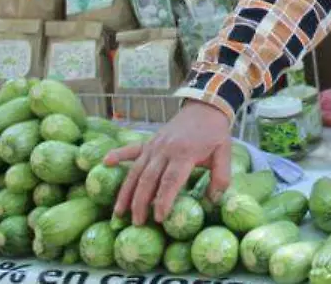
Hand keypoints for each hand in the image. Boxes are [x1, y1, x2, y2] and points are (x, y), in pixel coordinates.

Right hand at [105, 99, 231, 224]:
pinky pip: (131, 149)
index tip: (158, 218)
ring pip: (136, 170)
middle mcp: (165, 149)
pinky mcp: (149, 142)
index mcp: (185, 153)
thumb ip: (221, 177)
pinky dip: (118, 154)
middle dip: (141, 203)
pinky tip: (106, 162)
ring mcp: (154, 145)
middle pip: (149, 179)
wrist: (205, 107)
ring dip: (126, 192)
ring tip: (119, 212)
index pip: (171, 181)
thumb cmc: (215, 133)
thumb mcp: (225, 153)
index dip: (163, 200)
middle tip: (137, 223)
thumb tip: (213, 200)